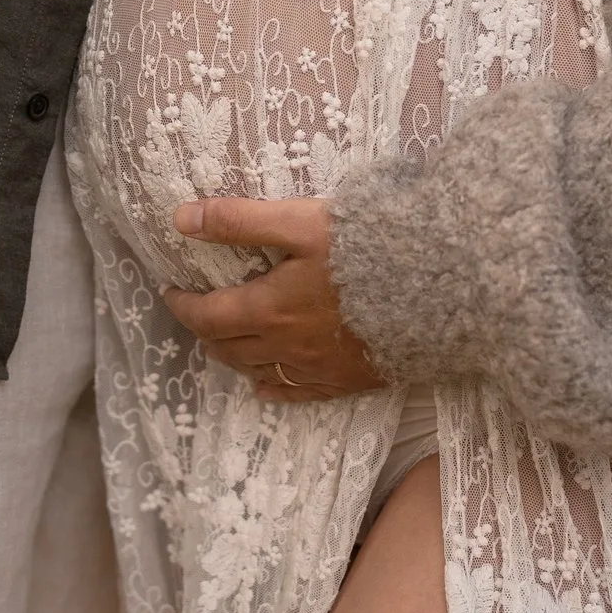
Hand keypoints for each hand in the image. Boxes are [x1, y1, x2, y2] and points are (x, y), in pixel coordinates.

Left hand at [162, 198, 388, 402]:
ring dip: (234, 357)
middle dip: (207, 330)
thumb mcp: (299, 222)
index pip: (207, 316)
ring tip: (227, 340)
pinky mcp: (349, 380)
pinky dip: (272, 388)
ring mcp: (318, 369)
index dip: (183, 306)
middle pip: (229, 348)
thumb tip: (180, 219)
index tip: (172, 292)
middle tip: (200, 312)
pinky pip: (298, 394)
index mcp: (267, 309)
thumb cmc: (368, 247)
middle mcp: (286, 347)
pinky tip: (265, 385)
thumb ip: (238, 220)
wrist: (439, 289)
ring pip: (258, 371)